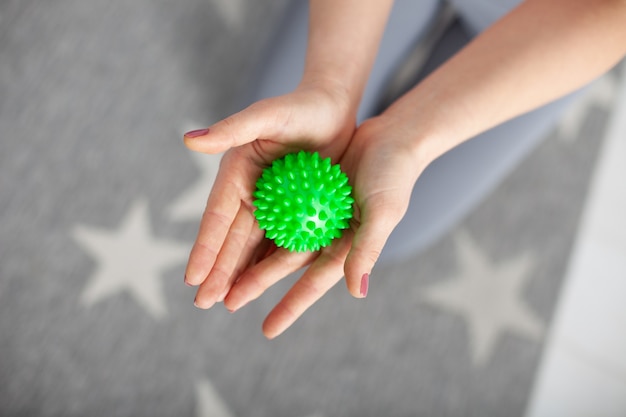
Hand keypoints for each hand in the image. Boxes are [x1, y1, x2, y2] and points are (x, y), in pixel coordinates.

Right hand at [183, 83, 355, 324]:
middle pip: (232, 239)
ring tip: (228, 303)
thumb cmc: (298, 107)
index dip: (204, 248)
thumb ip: (231, 130)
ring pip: (254, 246)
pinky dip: (270, 263)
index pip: (216, 217)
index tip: (192, 278)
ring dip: (241, 275)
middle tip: (203, 304)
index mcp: (235, 175)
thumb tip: (189, 141)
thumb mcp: (265, 116)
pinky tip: (263, 286)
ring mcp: (272, 205)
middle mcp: (249, 193)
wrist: (331, 108)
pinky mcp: (294, 209)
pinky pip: (282, 241)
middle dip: (217, 271)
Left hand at [213, 113, 426, 337]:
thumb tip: (357, 292)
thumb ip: (368, 249)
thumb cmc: (394, 176)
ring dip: (253, 256)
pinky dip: (262, 222)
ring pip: (278, 239)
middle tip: (227, 303)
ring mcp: (318, 214)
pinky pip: (280, 210)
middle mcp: (330, 235)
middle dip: (258, 283)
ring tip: (225, 273)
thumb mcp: (382, 212)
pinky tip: (238, 230)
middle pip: (287, 264)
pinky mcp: (310, 193)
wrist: (395, 137)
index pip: (315, 282)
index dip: (291, 306)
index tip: (266, 331)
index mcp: (348, 247)